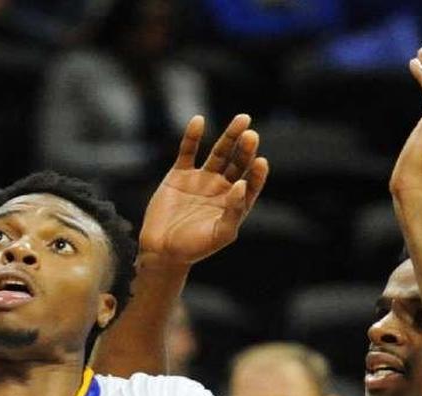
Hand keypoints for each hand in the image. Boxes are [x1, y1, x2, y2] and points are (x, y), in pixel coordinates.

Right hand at [139, 114, 268, 267]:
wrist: (161, 250)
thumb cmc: (194, 247)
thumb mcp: (220, 235)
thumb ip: (234, 211)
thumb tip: (242, 184)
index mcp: (236, 203)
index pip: (252, 183)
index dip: (257, 172)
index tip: (260, 161)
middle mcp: (222, 187)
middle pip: (238, 162)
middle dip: (245, 148)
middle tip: (251, 135)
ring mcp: (202, 178)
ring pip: (219, 152)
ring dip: (230, 136)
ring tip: (242, 120)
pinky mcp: (180, 174)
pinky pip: (188, 151)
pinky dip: (192, 136)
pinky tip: (198, 121)